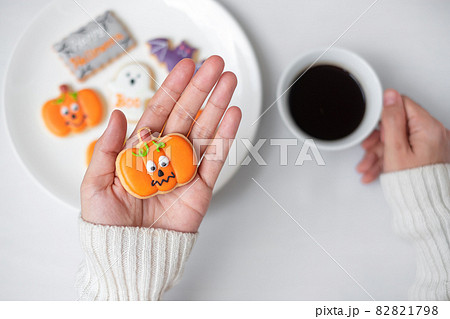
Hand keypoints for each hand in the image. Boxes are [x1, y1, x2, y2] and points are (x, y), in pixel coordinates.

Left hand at [81, 56, 240, 231]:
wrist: (130, 255)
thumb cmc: (108, 223)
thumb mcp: (96, 183)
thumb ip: (107, 148)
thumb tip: (120, 114)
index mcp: (141, 150)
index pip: (160, 111)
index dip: (174, 88)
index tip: (186, 67)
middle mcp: (166, 155)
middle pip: (186, 114)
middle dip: (201, 88)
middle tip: (215, 64)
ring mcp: (186, 169)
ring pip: (205, 131)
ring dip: (218, 105)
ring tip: (229, 82)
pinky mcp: (201, 188)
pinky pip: (216, 159)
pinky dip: (226, 137)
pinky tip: (233, 115)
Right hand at [357, 89, 449, 182]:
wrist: (422, 207)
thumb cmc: (412, 183)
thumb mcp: (395, 148)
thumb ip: (392, 120)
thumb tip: (390, 96)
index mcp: (429, 128)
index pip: (402, 105)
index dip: (384, 116)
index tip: (374, 128)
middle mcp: (434, 133)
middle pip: (398, 125)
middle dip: (379, 139)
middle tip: (369, 148)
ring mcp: (431, 144)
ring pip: (398, 139)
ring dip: (380, 152)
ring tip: (368, 165)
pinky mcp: (426, 154)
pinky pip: (405, 149)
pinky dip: (390, 158)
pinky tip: (378, 168)